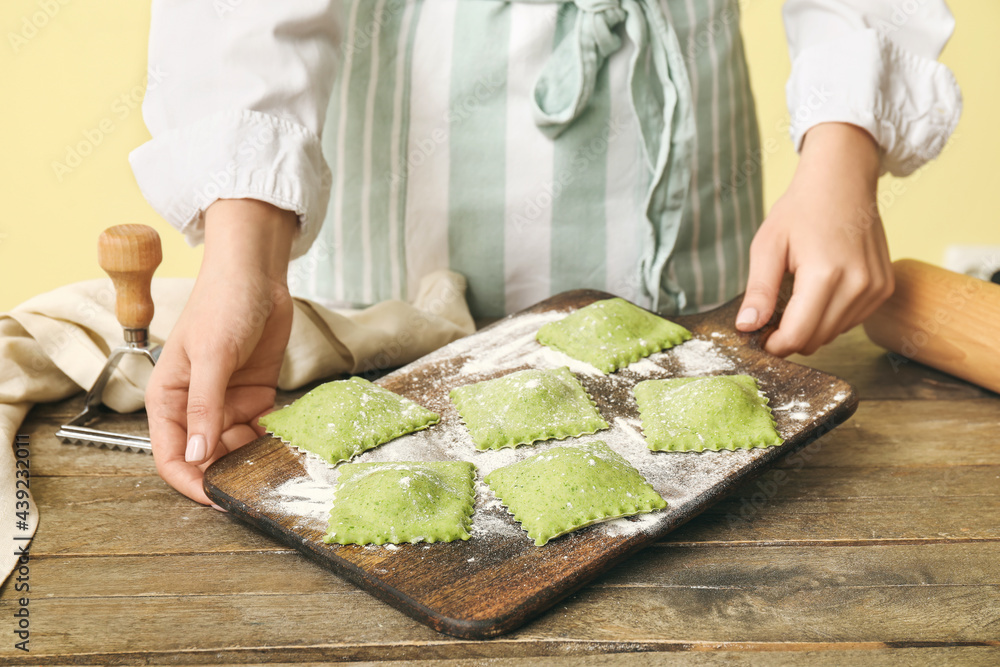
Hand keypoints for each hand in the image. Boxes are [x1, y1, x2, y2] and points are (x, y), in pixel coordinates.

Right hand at [146, 199, 297, 504]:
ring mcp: (226, 403)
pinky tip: (288, 440)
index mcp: (168, 399)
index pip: (171, 457)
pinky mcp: (255, 395)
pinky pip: (261, 430)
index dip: (191, 483)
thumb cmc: (222, 304)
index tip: (218, 500)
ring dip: (255, 457)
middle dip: (228, 473)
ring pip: (237, 448)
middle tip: (259, 483)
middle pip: (206, 459)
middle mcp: (195, 407)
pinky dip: (272, 438)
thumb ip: (204, 407)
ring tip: (280, 461)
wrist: (258, 275)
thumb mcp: (212, 356)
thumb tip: (195, 455)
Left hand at [735, 123, 893, 356]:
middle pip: (816, 340)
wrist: (842, 180)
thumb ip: (759, 291)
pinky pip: (851, 321)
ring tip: (796, 296)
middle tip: (771, 317)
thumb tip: (746, 327)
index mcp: (826, 274)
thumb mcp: (767, 246)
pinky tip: (820, 291)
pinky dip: (831, 316)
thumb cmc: (800, 210)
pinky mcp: (884, 288)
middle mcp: (858, 285)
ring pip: (834, 334)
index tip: (759, 338)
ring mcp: (876, 288)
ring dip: (811, 327)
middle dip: (790, 337)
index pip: (798, 335)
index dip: (774, 344)